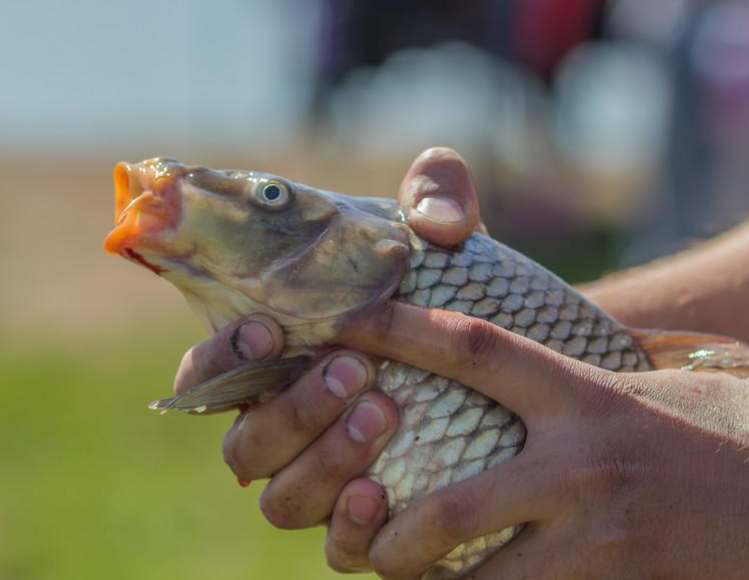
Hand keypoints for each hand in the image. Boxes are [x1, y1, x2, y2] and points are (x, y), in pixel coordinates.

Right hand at [171, 147, 486, 571]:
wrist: (520, 360)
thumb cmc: (458, 294)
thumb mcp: (450, 237)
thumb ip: (437, 196)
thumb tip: (437, 219)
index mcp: (282, 363)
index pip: (210, 372)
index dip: (219, 358)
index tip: (265, 328)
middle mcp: (290, 430)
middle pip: (245, 444)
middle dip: (292, 407)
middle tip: (356, 369)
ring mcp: (327, 483)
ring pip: (283, 499)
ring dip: (323, 460)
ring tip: (386, 413)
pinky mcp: (372, 526)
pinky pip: (338, 550)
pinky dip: (351, 528)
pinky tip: (384, 494)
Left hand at [327, 303, 748, 578]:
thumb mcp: (688, 383)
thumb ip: (629, 374)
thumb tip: (610, 358)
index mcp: (589, 400)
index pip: (474, 350)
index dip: (399, 330)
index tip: (345, 321)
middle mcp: (582, 469)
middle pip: (448, 506)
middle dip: (393, 532)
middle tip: (372, 534)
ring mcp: (604, 541)